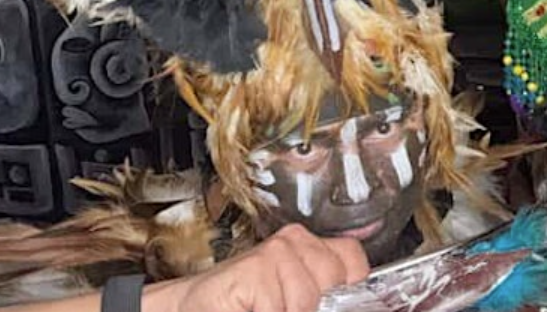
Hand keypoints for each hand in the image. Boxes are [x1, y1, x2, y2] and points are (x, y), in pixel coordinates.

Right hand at [145, 224, 369, 311]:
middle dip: (314, 306)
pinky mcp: (254, 268)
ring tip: (266, 308)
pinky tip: (251, 308)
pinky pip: (279, 307)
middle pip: (335, 280)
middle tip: (285, 307)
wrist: (192, 307)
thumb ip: (322, 300)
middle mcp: (294, 242)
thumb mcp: (293, 300)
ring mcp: (275, 252)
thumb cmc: (244, 304)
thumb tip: (354, 305)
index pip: (354, 259)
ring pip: (307, 299)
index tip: (336, 303)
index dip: (352, 285)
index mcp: (309, 246)